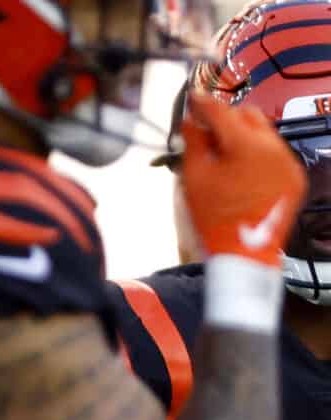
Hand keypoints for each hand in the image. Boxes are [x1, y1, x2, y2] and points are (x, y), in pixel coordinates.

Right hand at [180, 87, 304, 265]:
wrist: (244, 254)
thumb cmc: (214, 219)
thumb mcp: (194, 179)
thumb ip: (193, 143)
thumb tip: (191, 121)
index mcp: (246, 144)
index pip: (221, 111)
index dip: (202, 103)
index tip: (192, 99)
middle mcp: (273, 147)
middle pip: (248, 115)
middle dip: (227, 119)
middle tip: (206, 133)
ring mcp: (287, 162)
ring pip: (263, 134)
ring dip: (242, 138)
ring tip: (223, 159)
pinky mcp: (294, 176)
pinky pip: (274, 155)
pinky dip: (256, 157)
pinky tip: (241, 175)